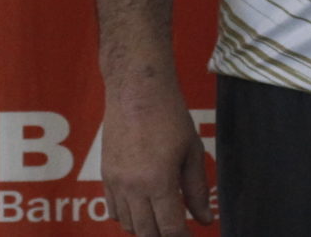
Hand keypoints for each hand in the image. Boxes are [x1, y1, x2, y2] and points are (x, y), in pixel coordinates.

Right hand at [100, 77, 215, 235]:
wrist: (137, 89)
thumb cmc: (169, 115)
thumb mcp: (191, 151)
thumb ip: (197, 190)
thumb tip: (206, 220)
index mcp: (158, 181)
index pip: (170, 228)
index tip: (192, 235)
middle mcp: (133, 186)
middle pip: (147, 232)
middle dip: (164, 236)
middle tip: (178, 229)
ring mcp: (115, 181)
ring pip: (128, 224)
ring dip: (146, 228)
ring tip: (162, 219)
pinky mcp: (105, 174)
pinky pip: (112, 210)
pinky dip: (127, 217)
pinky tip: (142, 208)